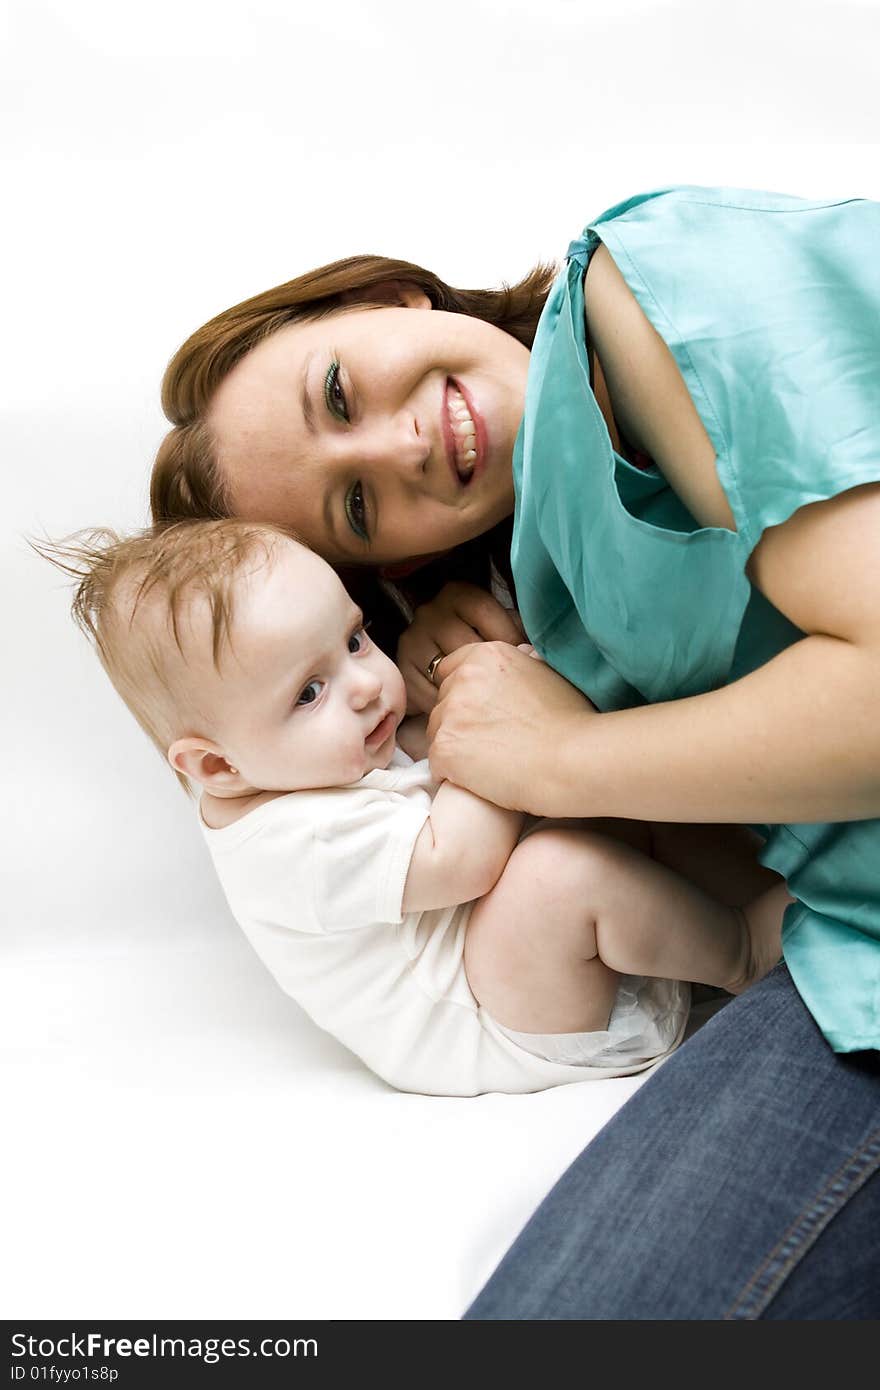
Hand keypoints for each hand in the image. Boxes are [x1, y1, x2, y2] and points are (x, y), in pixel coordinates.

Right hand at [396, 581, 524, 714]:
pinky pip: (431, 693)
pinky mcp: (403, 668)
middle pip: (467, 645)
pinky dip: (450, 703)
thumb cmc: (478, 638)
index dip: (509, 638)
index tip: (524, 659)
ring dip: (471, 689)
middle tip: (509, 686)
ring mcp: (413, 640)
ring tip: (488, 698)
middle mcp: (430, 612)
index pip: (485, 611)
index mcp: (457, 593)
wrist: (435, 652)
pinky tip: (464, 705)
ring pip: (449, 672)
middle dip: (491, 669)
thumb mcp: (497, 623)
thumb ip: (515, 627)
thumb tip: (536, 649)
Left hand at [427, 641, 597, 813]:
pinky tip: (482, 779)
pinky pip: (437, 764)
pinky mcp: (444, 748)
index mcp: (487, 656)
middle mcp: (463, 677)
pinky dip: (454, 774)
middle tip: (491, 741)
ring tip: (490, 763)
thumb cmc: (573, 724)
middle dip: (459, 720)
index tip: (483, 713)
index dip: (467, 695)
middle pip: (442, 701)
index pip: (451, 670)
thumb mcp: (546, 675)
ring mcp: (450, 713)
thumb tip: (511, 679)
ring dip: (455, 747)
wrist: (571, 761)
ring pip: (436, 732)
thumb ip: (517, 671)